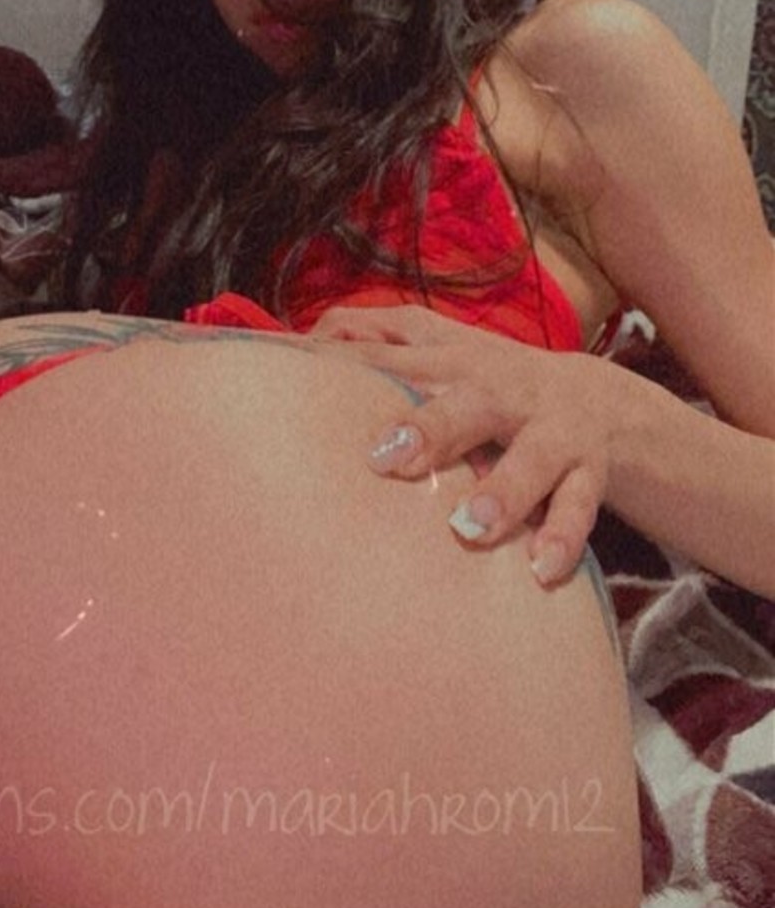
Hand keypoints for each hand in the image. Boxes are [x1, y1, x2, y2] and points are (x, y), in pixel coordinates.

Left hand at [311, 304, 633, 585]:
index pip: (398, 358)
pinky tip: (541, 569)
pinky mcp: (587, 472)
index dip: (354, 368)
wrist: (604, 401)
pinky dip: (562, 536)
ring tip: (470, 527)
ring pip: (531, 458)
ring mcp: (550, 431)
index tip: (303, 384)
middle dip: (432, 429)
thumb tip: (304, 338)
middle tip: (388, 458)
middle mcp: (504, 392)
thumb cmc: (492, 382)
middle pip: (468, 404)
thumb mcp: (442, 350)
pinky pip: (579, 506)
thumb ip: (379, 340)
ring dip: (503, 492)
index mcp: (456, 362)